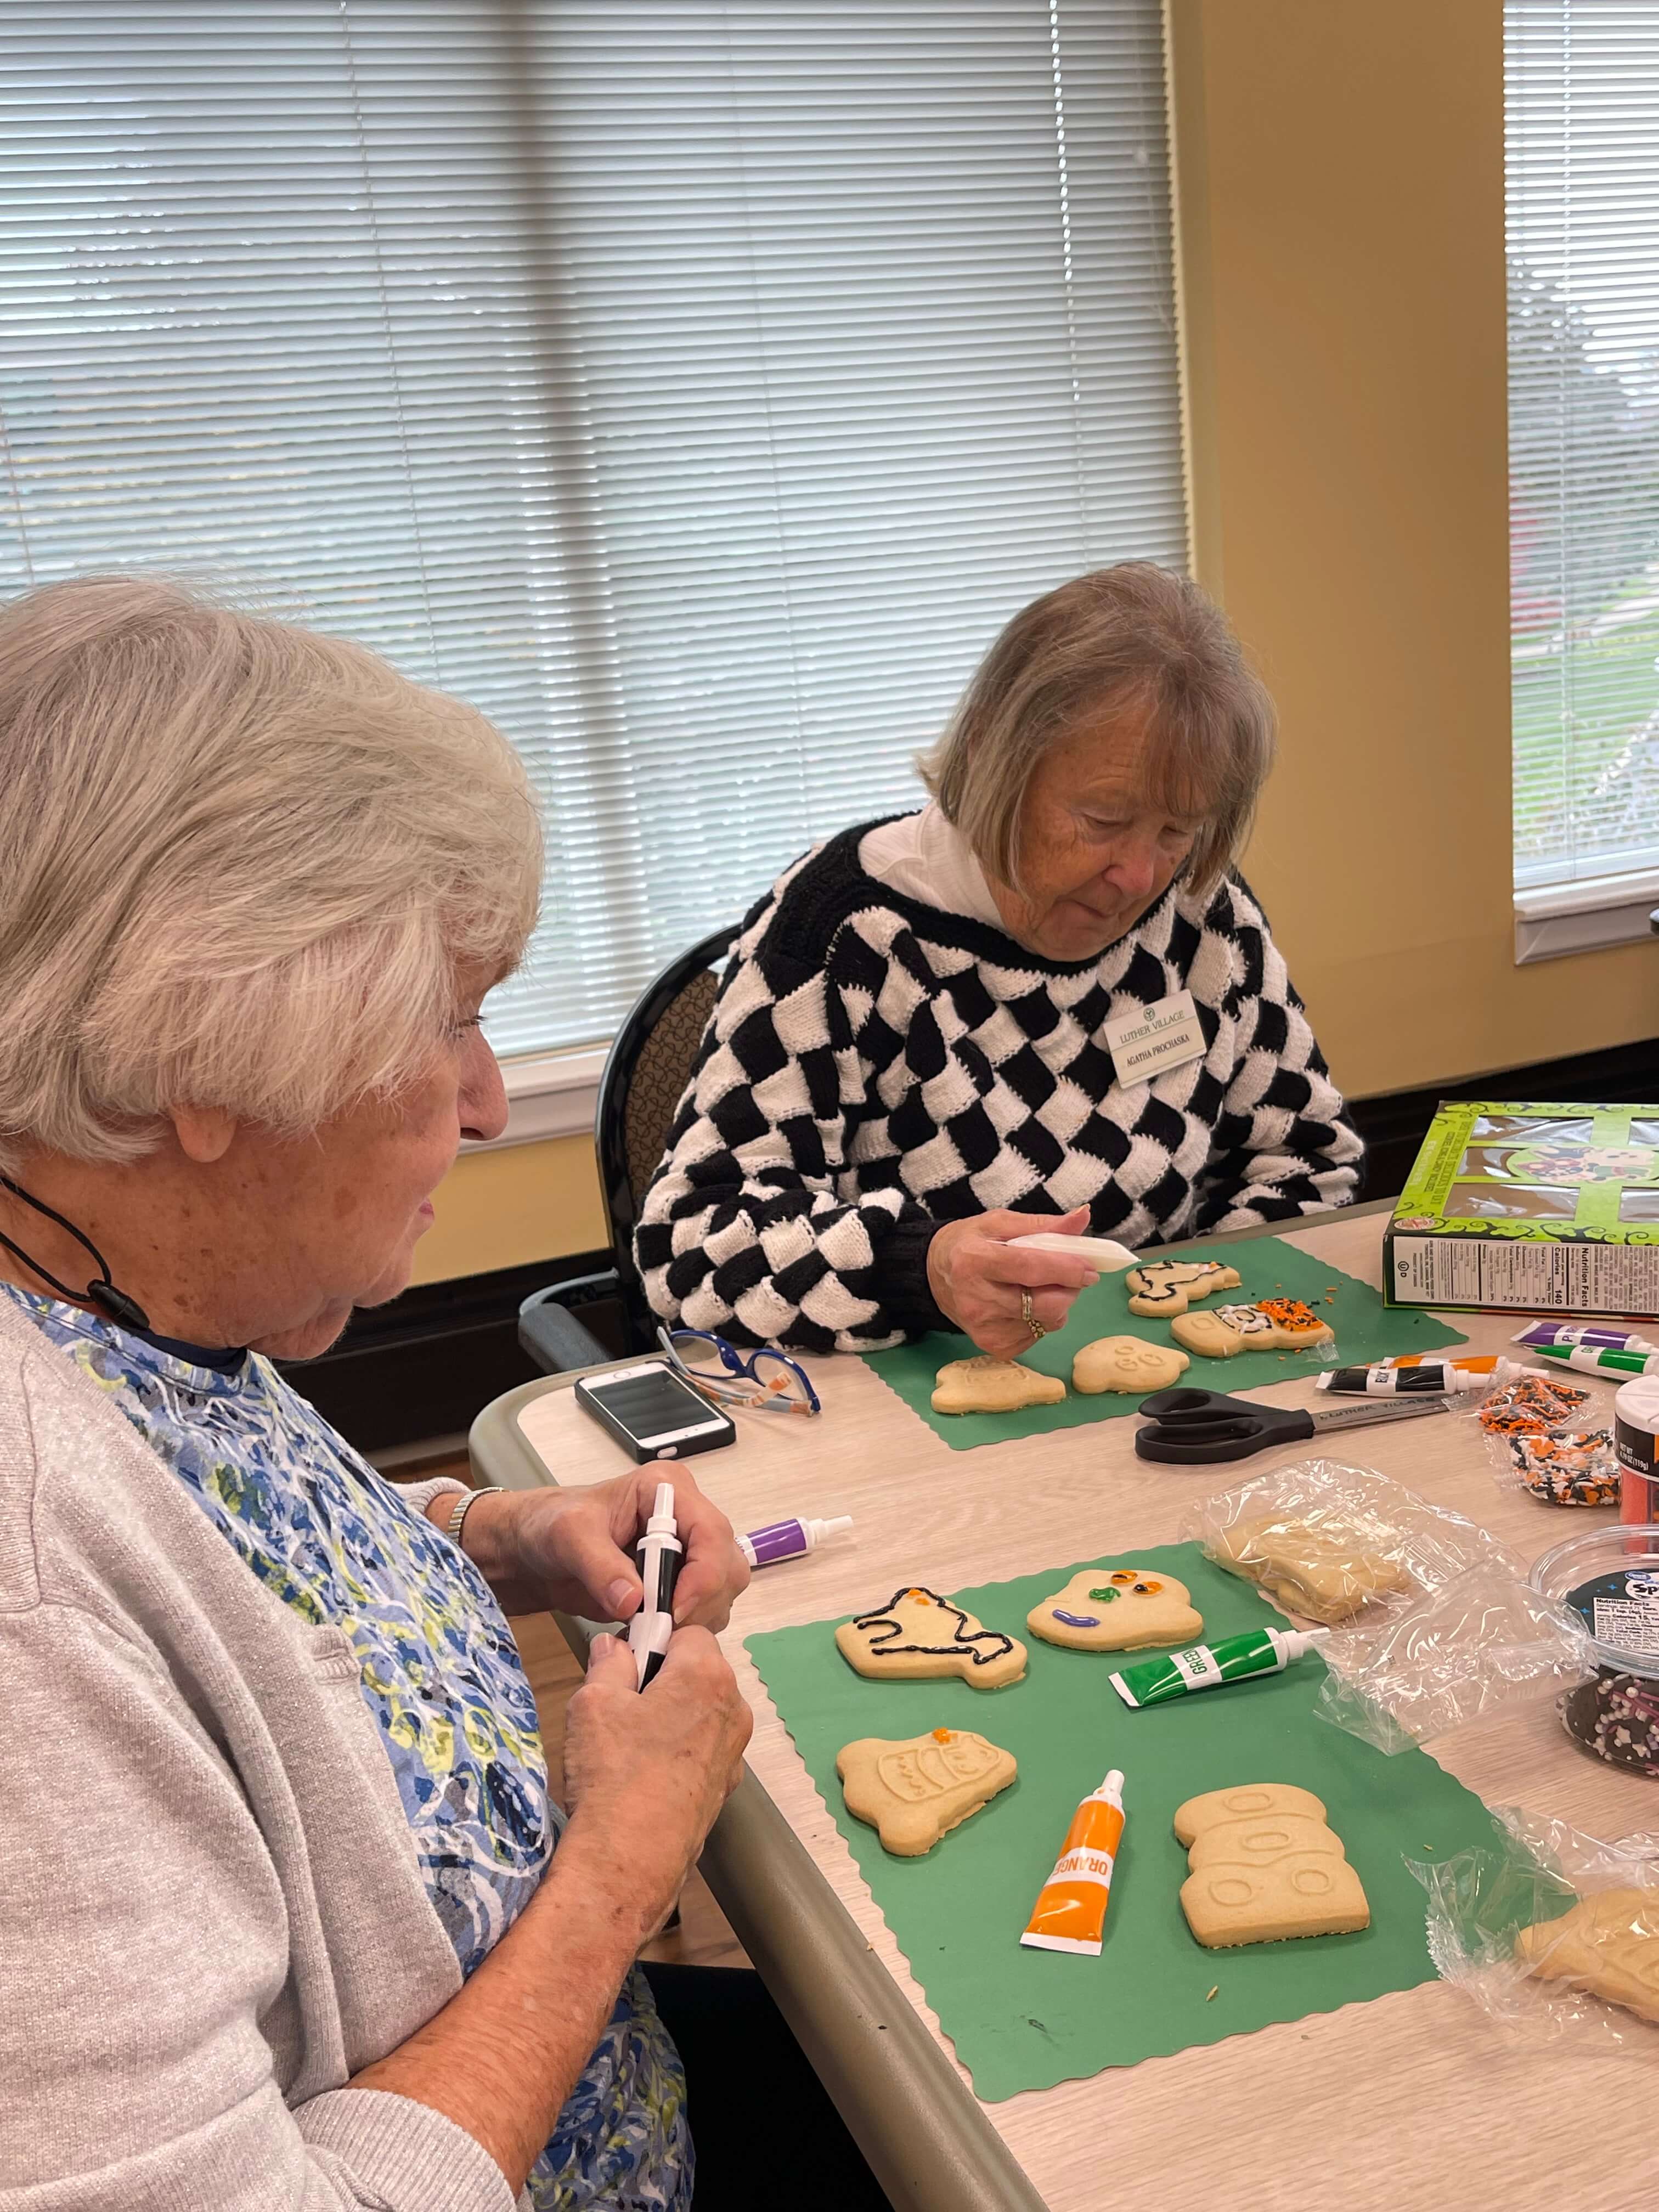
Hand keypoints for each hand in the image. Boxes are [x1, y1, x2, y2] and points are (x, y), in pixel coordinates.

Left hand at [453, 1468, 750, 1625]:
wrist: (530, 1551)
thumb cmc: (548, 1527)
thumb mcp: (568, 1537)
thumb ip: (600, 1567)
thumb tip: (633, 1602)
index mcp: (668, 1490)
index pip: (712, 1532)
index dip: (704, 1575)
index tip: (674, 1613)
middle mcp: (687, 1518)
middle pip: (727, 1565)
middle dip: (703, 1602)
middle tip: (664, 1630)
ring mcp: (686, 1553)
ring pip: (722, 1593)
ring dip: (695, 1620)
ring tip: (651, 1633)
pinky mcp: (678, 1584)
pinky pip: (703, 1612)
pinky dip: (683, 1630)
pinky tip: (648, 1635)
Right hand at [559, 1626, 753, 1940]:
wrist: (629, 1862)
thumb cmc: (612, 1772)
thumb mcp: (594, 1702)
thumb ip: (609, 1662)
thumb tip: (615, 1645)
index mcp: (708, 1676)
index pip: (687, 1631)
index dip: (654, 1640)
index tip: (626, 1662)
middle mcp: (734, 1710)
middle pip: (698, 1672)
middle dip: (664, 1678)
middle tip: (621, 1705)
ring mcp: (734, 1754)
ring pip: (700, 1714)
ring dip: (671, 1717)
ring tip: (628, 1746)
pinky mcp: (724, 1790)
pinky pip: (701, 1752)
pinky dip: (678, 1753)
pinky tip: (644, 1776)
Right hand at [925, 1205, 1100, 1359]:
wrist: (933, 1276)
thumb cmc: (970, 1243)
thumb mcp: (1000, 1223)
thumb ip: (1044, 1224)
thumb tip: (1084, 1215)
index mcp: (974, 1261)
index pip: (1031, 1268)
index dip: (1067, 1268)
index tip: (1089, 1267)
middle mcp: (976, 1301)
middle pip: (1046, 1304)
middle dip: (1069, 1288)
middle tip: (1069, 1274)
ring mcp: (985, 1329)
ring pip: (1049, 1321)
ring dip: (1058, 1303)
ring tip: (1040, 1287)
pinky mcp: (994, 1347)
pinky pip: (1039, 1335)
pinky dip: (1043, 1319)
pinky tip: (1025, 1305)